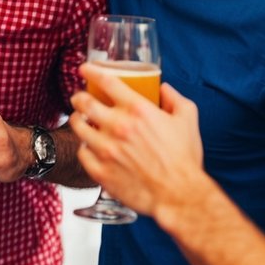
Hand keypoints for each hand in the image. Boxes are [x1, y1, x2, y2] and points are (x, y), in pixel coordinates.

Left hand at [69, 62, 205, 217]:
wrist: (179, 195)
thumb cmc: (184, 159)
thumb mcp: (187, 120)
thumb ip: (175, 99)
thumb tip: (163, 88)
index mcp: (138, 110)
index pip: (106, 81)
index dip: (91, 71)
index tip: (85, 69)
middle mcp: (118, 126)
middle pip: (84, 102)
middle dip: (79, 97)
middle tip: (79, 98)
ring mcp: (106, 149)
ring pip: (78, 126)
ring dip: (77, 119)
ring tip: (80, 120)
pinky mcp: (100, 170)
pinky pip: (82, 153)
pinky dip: (84, 147)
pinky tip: (88, 146)